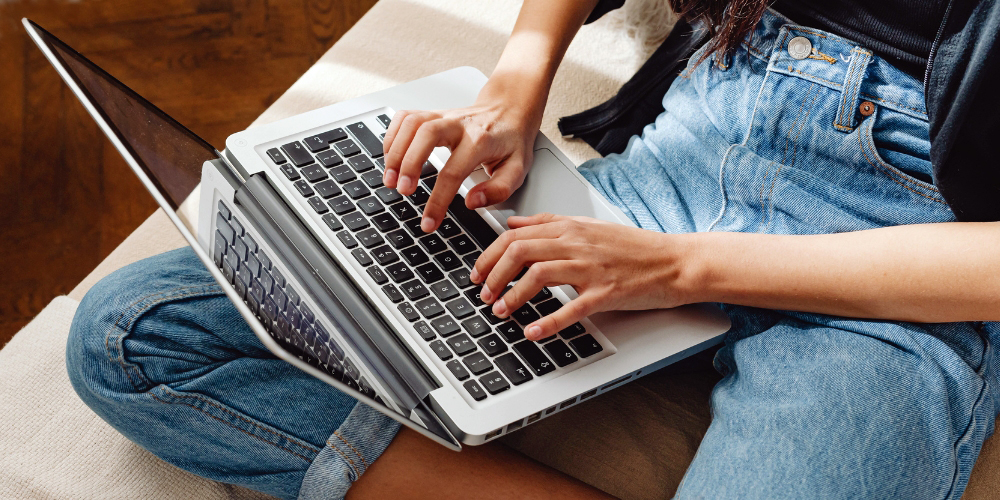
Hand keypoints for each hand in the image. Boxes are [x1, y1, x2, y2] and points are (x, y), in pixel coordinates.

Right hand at [381, 73, 542, 232]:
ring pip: (412, 123)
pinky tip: (390, 157)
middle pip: (425, 135)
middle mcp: (459, 124)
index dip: (438, 200)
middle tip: (402, 191)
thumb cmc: (512, 141)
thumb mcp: (518, 169)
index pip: (453, 172)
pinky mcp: (432, 113)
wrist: (510, 110)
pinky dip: (392, 136)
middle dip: (409, 164)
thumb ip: (498, 190)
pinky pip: (405, 117)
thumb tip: (472, 202)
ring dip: (395, 150)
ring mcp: (443, 115)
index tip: (428, 222)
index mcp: (481, 141)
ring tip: (390, 178)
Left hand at [470, 214, 690, 340]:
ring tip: (500, 311)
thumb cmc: (635, 248)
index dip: (489, 254)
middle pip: (520, 251)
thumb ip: (548, 223)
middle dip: (493, 274)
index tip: (478, 272)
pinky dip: (547, 321)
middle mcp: (577, 243)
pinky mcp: (607, 293)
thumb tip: (513, 223)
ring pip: (539, 274)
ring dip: (512, 295)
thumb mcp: (588, 226)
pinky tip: (532, 331)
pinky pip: (571, 308)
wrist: (675, 261)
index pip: (516, 235)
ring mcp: (592, 267)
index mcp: (570, 227)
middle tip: (482, 294)